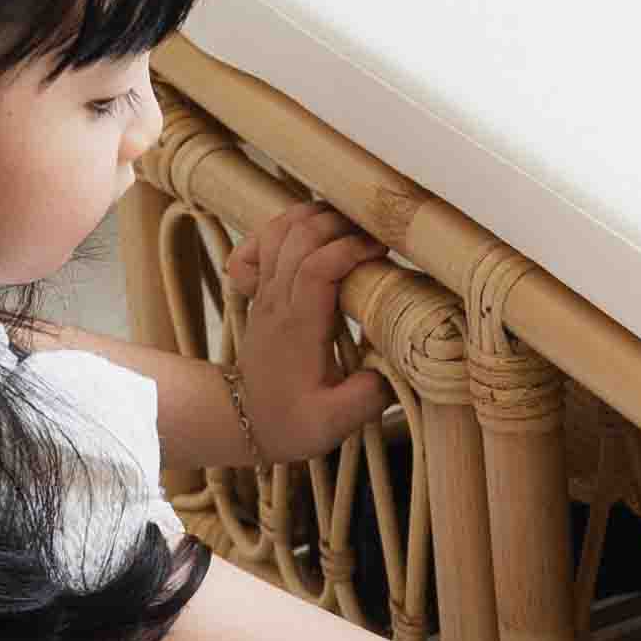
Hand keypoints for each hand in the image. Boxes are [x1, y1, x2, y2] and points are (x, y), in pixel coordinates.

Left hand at [222, 202, 392, 460]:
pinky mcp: (262, 291)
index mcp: (298, 326)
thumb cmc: (290, 421)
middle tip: (374, 233)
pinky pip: (263, 241)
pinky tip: (307, 232)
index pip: (317, 267)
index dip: (351, 249)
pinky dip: (283, 225)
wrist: (244, 420)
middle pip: (298, 236)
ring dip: (314, 217)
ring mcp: (265, 292)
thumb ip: (368, 395)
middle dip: (340, 223)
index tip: (383, 251)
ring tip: (349, 225)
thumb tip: (396, 364)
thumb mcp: (334, 423)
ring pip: (278, 230)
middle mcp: (276, 301)